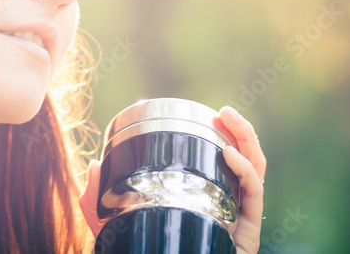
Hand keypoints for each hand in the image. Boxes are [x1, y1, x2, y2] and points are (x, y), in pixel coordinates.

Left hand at [77, 105, 265, 253]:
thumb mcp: (114, 228)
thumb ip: (99, 202)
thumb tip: (94, 165)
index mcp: (203, 204)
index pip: (220, 167)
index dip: (222, 138)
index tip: (209, 116)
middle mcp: (225, 210)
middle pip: (244, 164)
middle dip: (240, 132)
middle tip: (223, 111)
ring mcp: (238, 222)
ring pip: (255, 174)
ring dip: (247, 141)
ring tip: (228, 119)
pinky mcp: (247, 237)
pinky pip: (253, 197)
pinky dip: (245, 171)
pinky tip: (228, 154)